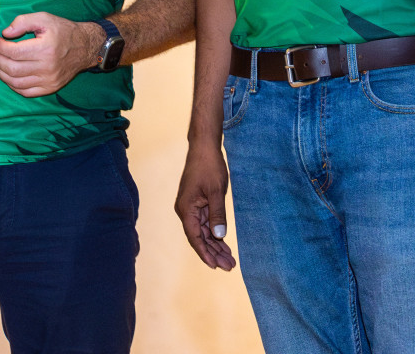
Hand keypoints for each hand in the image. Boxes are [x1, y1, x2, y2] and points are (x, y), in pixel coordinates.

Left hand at [0, 13, 101, 97]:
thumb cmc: (63, 31)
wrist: (85, 47)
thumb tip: (5, 33)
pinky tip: (8, 76)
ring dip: (1, 74)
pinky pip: (25, 92)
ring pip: (16, 83)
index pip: (13, 52)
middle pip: (12, 68)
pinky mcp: (50, 88)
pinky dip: (12, 85)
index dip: (0, 46)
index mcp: (45, 48)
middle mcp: (47, 67)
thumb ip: (22, 22)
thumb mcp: (44, 18)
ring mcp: (49, 80)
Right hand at [175, 143, 234, 269]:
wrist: (204, 147)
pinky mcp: (197, 204)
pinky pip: (205, 224)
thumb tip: (219, 235)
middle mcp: (185, 210)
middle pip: (199, 237)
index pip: (194, 237)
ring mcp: (191, 208)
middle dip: (214, 253)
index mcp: (186, 208)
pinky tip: (224, 245)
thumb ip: (217, 214)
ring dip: (215, 246)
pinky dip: (215, 234)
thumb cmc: (209, 166)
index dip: (205, 253)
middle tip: (230, 266)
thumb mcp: (216, 191)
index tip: (215, 266)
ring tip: (229, 260)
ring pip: (203, 232)